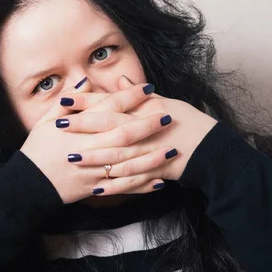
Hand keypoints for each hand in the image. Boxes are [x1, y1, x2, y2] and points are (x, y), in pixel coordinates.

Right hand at [19, 79, 172, 203]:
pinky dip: (142, 185)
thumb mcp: (45, 121)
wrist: (29, 184)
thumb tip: (86, 82)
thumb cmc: (37, 149)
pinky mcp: (95, 189)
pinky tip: (159, 181)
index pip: (108, 108)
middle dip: (148, 124)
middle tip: (168, 115)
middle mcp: (88, 149)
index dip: (129, 97)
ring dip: (152, 156)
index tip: (147, 87)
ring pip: (128, 163)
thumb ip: (67, 102)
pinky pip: (122, 187)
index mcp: (76, 130)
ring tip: (173, 149)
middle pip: (123, 134)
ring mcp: (93, 171)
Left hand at [59, 76, 217, 193]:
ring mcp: (150, 153)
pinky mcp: (156, 173)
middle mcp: (146, 131)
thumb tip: (121, 81)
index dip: (87, 102)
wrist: (212, 150)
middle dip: (83, 126)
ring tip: (72, 158)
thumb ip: (141, 96)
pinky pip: (132, 182)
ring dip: (94, 157)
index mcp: (145, 111)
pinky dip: (115, 186)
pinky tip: (97, 190)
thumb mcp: (167, 103)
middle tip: (59, 126)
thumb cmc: (188, 123)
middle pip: (109, 127)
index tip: (65, 99)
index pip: (110, 103)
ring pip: (118, 155)